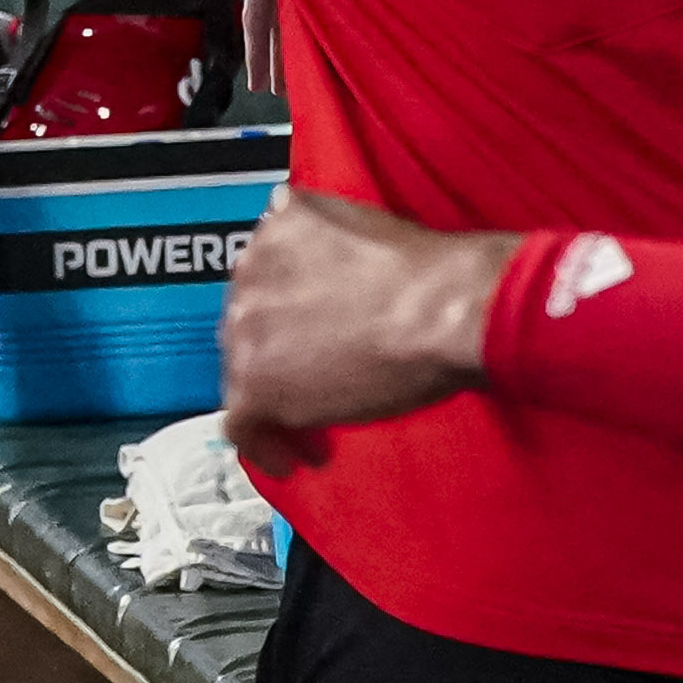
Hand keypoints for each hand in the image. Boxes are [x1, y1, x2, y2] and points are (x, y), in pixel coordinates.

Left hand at [215, 189, 516, 478]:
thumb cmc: (427, 276)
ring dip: (276, 402)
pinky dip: (264, 445)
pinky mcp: (255, 382)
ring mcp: (247, 329)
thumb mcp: (362, 224)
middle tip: (316, 383)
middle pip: (248, 328)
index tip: (306, 336)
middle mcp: (248, 273)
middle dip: (280, 358)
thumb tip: (310, 245)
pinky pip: (241, 425)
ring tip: (315, 429)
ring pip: (242, 375)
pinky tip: (293, 458)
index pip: (262, 280)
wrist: (441, 311)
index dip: (286, 316)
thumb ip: (321, 236)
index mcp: (275, 228)